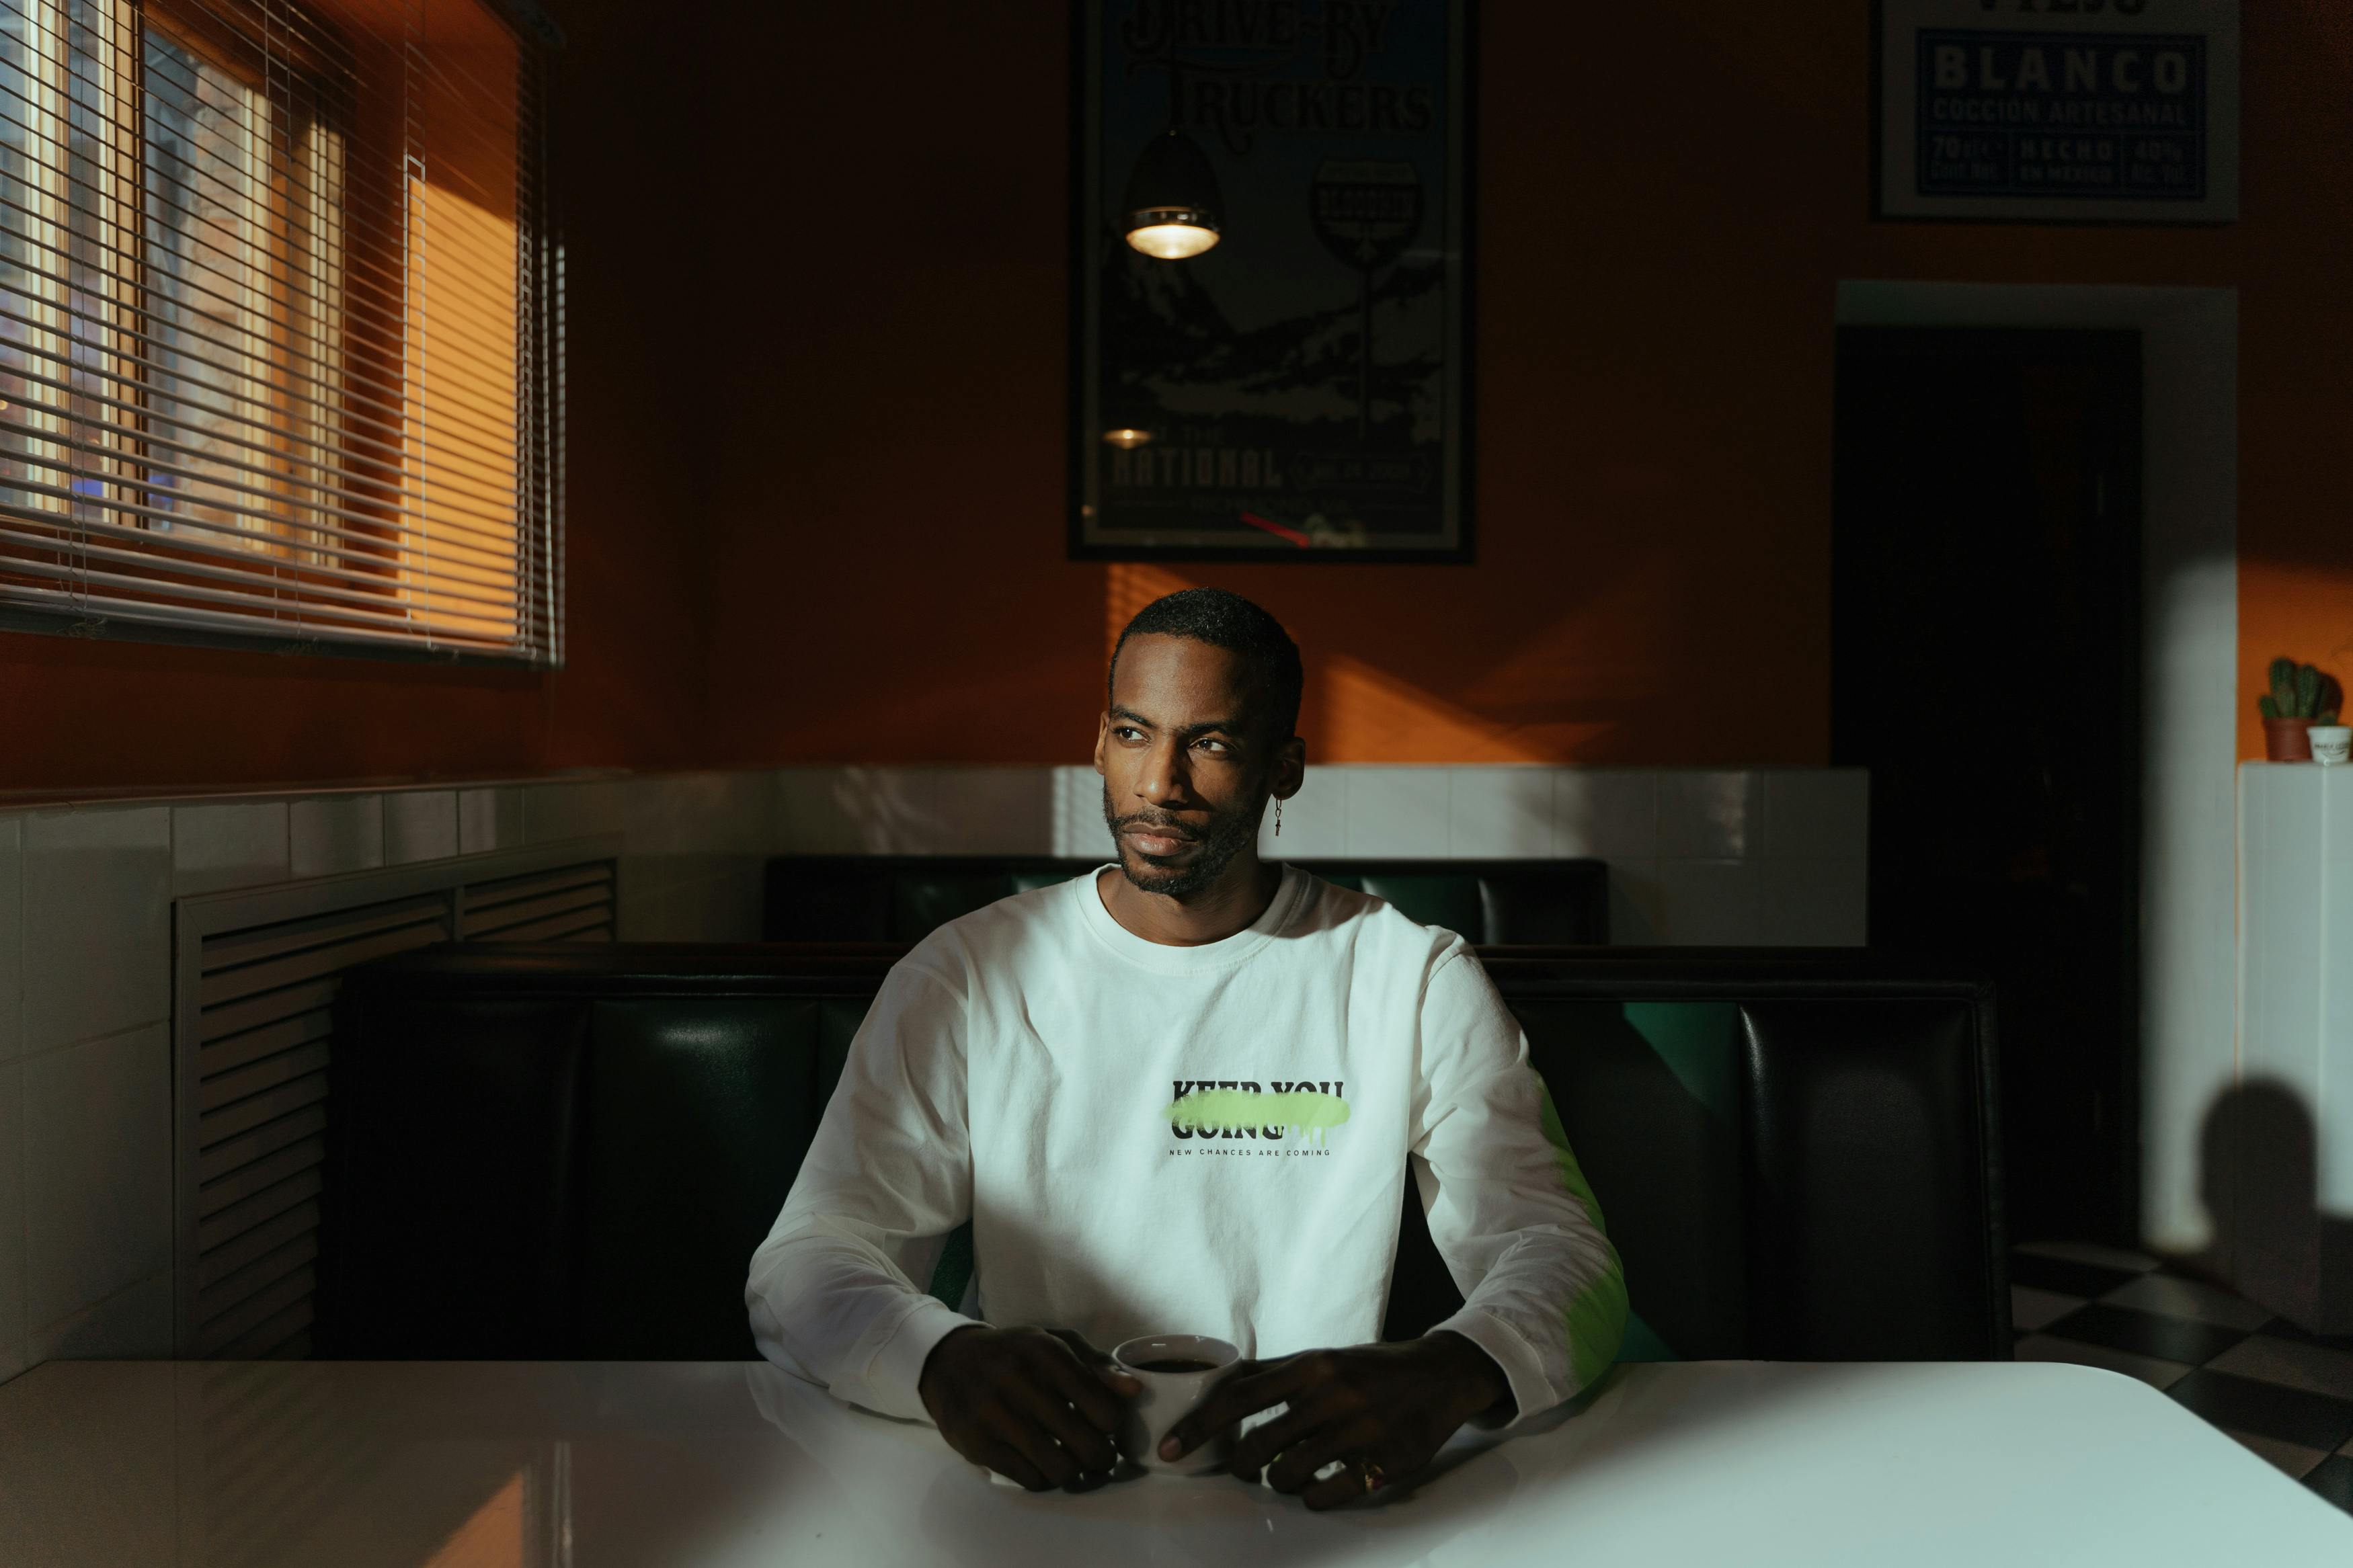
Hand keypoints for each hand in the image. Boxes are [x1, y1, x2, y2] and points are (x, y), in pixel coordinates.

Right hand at [917, 1325, 1141, 1490]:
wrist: (948, 1361)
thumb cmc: (1015, 1354)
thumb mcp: (1055, 1343)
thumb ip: (1098, 1365)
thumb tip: (1134, 1391)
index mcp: (1048, 1354)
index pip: (1105, 1410)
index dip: (1113, 1425)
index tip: (1105, 1424)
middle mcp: (1021, 1382)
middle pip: (1087, 1445)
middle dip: (1101, 1458)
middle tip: (1097, 1455)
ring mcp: (996, 1415)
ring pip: (1060, 1469)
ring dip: (1074, 1472)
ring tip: (1072, 1461)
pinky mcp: (977, 1444)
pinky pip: (1029, 1479)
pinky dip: (1044, 1478)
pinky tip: (1041, 1462)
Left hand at [1158, 1333, 1511, 1509]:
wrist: (1439, 1376)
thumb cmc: (1371, 1368)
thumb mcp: (1322, 1358)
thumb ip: (1271, 1373)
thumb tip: (1216, 1385)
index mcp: (1310, 1366)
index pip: (1237, 1396)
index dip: (1197, 1426)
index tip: (1170, 1448)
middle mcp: (1332, 1395)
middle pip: (1257, 1446)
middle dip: (1242, 1465)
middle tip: (1245, 1466)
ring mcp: (1360, 1430)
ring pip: (1288, 1475)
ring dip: (1278, 1482)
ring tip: (1287, 1473)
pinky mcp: (1385, 1462)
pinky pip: (1327, 1496)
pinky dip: (1312, 1498)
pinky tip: (1318, 1487)